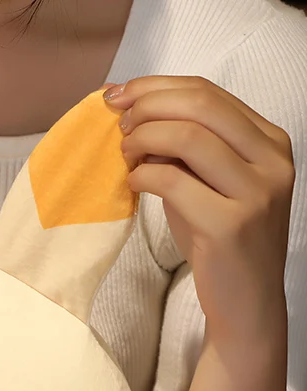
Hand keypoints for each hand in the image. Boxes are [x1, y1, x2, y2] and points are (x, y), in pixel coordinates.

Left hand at [105, 76, 293, 347]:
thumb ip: (186, 152)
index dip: (157, 87)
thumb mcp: (209, 186)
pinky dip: (144, 174)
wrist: (246, 303)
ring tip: (124, 153)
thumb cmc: (219, 243)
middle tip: (118, 123)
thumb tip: (138, 117)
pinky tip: (133, 182)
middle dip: (148, 105)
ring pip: (189, 136)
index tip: (120, 95)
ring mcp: (256, 192)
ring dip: (144, 137)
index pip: (210, 92)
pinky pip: (174, 181)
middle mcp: (272, 160)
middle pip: (200, 104)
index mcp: (270, 142)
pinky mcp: (230, 224)